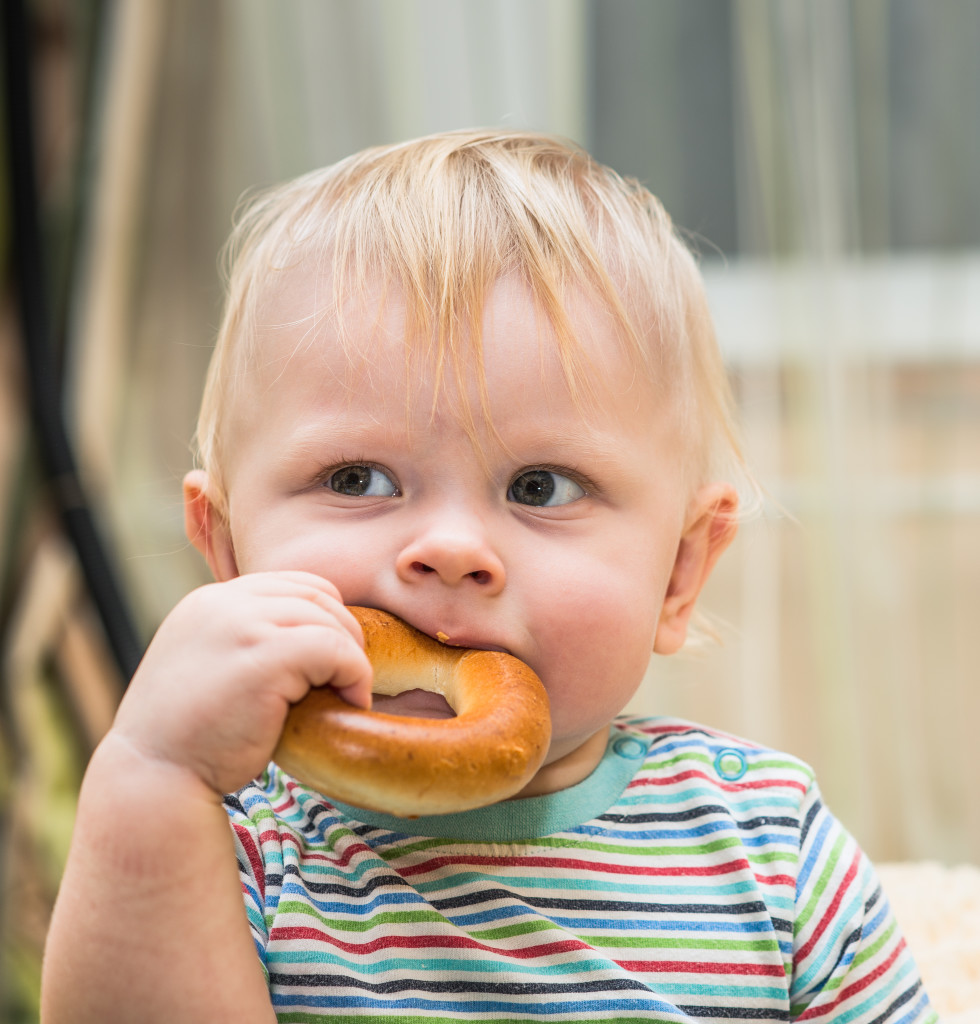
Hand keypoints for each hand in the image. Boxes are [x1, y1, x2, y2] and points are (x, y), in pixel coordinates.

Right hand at [111, 571, 372, 793]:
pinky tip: (352, 703)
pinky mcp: (265, 655)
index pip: (292, 585)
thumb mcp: (209, 668)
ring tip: (348, 695)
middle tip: (347, 679)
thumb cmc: (188, 739)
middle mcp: (222, 602)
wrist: (153, 779)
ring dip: (352, 659)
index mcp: (208, 602)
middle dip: (344, 635)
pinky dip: (356, 674)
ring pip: (330, 622)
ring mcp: (242, 624)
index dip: (324, 617)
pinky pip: (336, 650)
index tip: (331, 659)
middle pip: (316, 596)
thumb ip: (245, 642)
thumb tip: (312, 636)